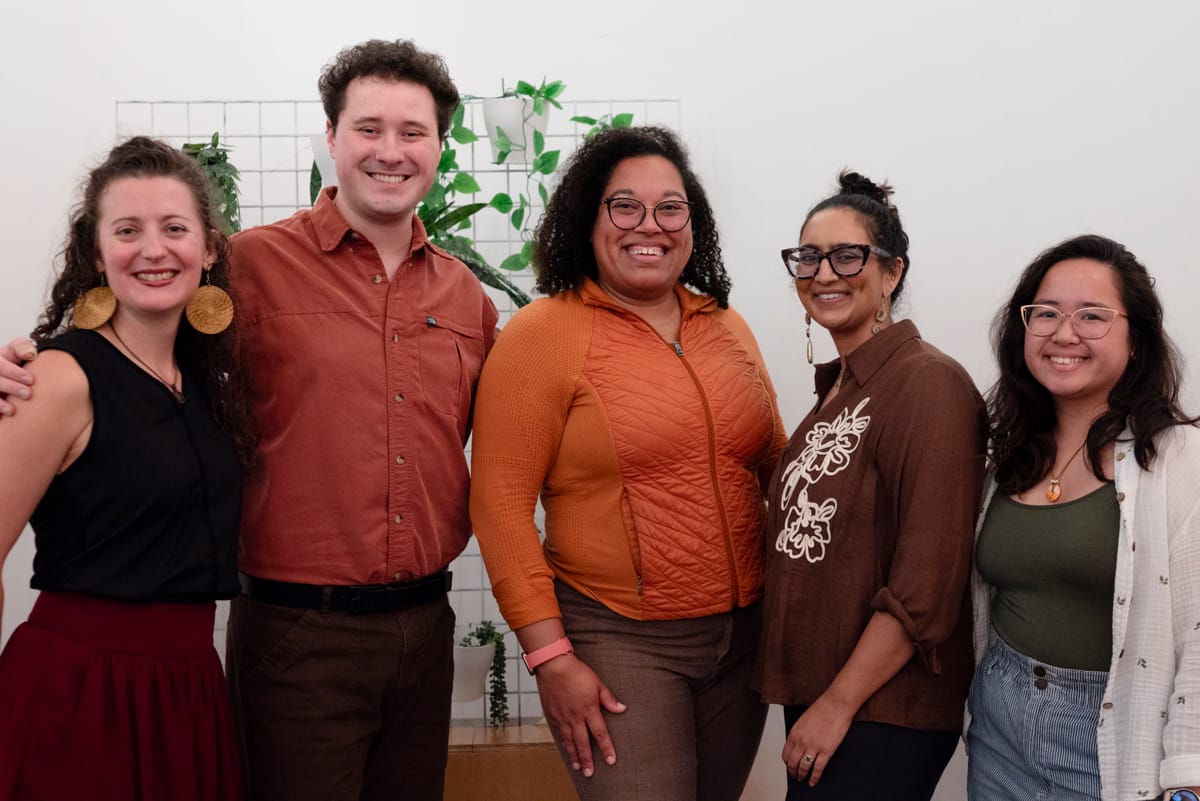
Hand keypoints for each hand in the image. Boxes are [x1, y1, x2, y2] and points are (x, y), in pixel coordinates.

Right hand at [0, 338, 36, 415]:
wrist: (6, 376)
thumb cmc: (14, 362)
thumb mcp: (15, 351)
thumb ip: (22, 348)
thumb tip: (31, 354)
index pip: (1, 365)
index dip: (14, 372)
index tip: (31, 380)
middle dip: (10, 387)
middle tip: (28, 394)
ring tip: (12, 410)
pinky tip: (1, 418)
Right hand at [534, 654, 626, 777]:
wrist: (554, 665)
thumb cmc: (576, 672)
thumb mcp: (598, 683)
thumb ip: (609, 699)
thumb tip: (622, 709)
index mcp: (589, 709)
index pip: (600, 733)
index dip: (606, 748)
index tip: (611, 760)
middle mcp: (575, 717)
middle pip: (583, 743)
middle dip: (588, 759)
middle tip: (591, 773)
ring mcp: (562, 717)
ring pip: (569, 741)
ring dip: (574, 755)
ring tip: (579, 767)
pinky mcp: (552, 714)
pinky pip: (559, 733)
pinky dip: (564, 743)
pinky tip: (567, 749)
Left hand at [782, 694, 854, 786]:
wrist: (835, 705)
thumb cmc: (822, 708)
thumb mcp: (803, 720)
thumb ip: (798, 733)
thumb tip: (798, 743)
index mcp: (794, 733)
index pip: (786, 754)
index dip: (787, 763)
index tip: (789, 766)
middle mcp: (801, 742)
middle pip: (792, 763)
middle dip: (793, 772)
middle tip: (795, 776)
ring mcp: (813, 747)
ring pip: (803, 768)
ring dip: (801, 776)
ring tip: (802, 779)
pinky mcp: (826, 751)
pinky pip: (817, 769)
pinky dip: (814, 778)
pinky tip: (813, 782)